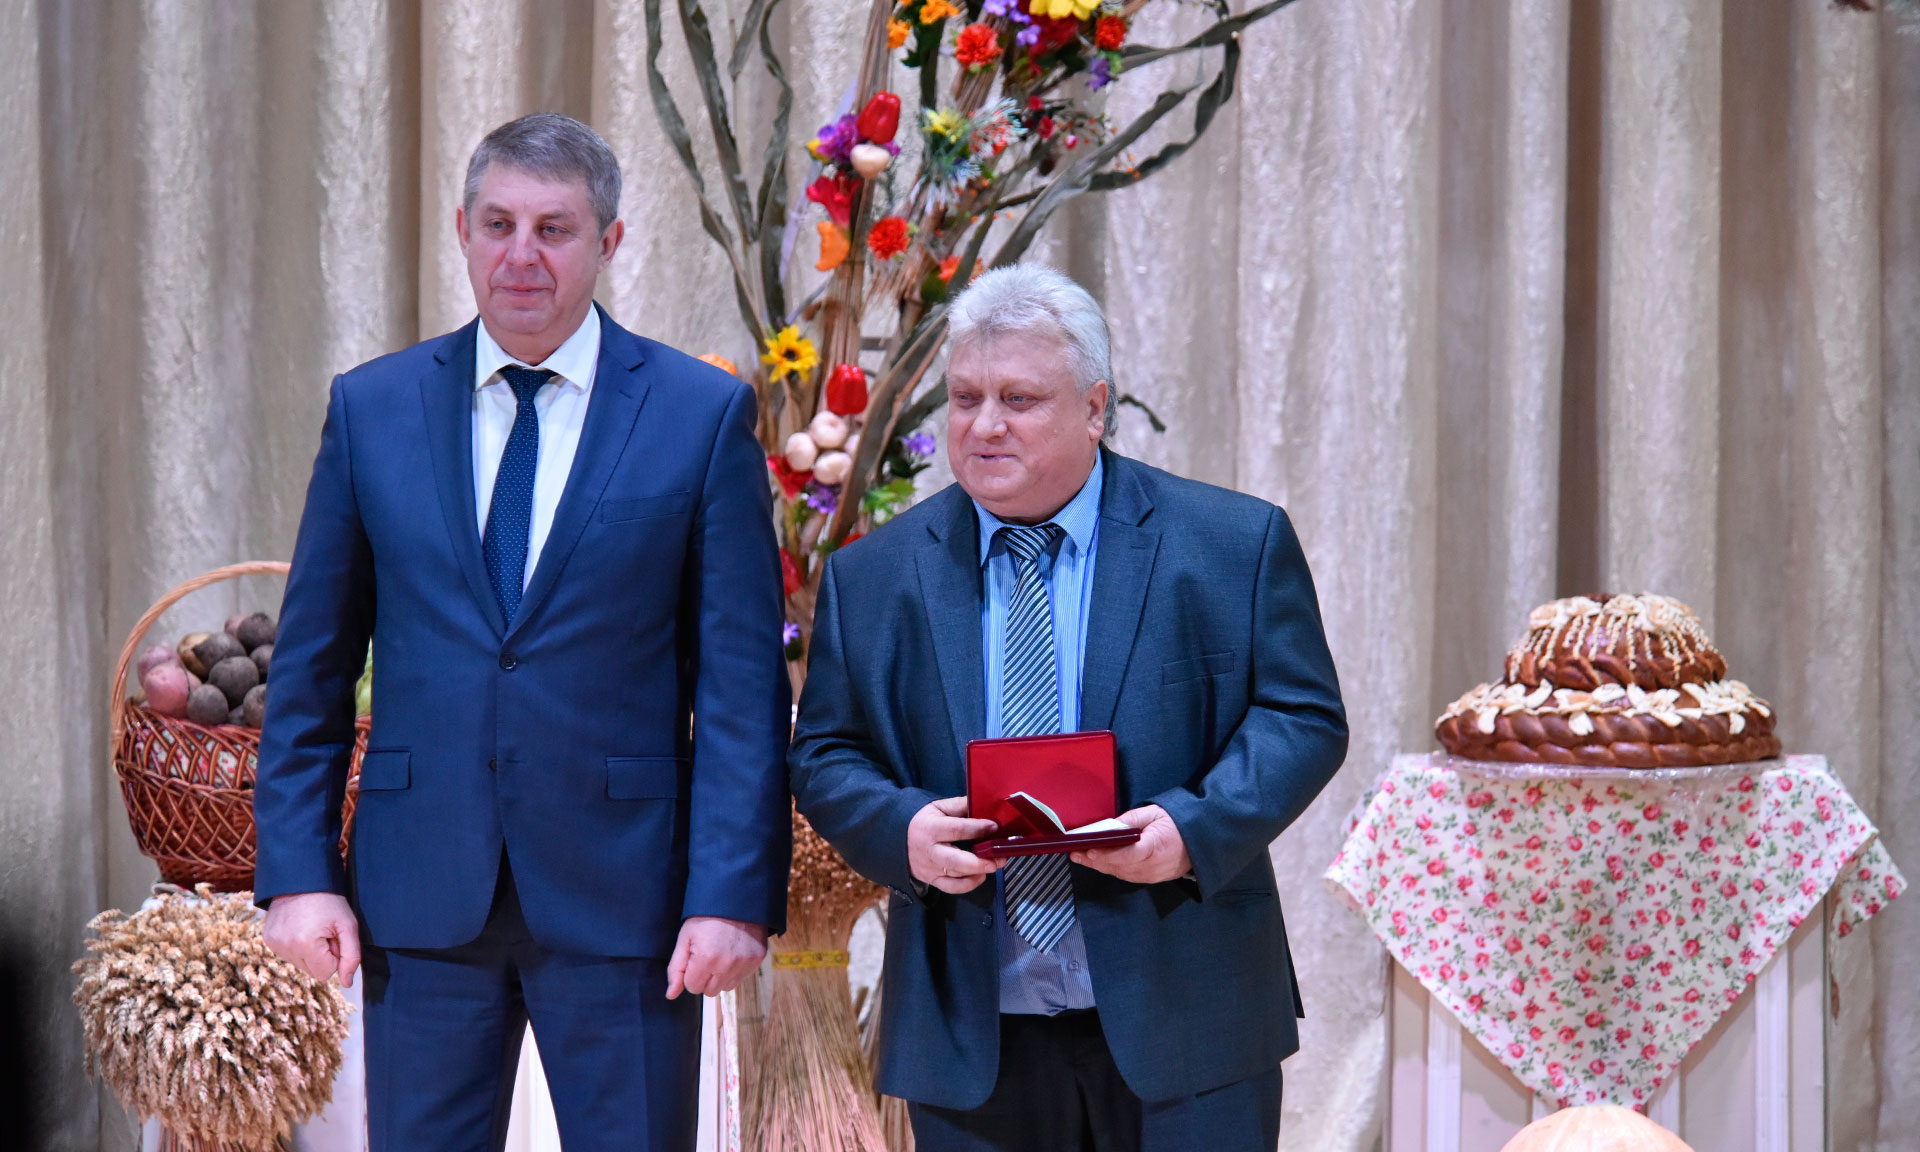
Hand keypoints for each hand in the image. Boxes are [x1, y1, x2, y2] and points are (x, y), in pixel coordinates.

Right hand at [263, 891, 360, 987]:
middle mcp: (285, 947)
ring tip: (312, 927)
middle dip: (322, 955)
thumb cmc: (329, 900)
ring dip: (309, 951)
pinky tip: (300, 927)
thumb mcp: (348, 925)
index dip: (334, 957)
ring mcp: (274, 944)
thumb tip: (347, 982)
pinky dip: (296, 945)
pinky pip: (288, 954)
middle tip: (324, 931)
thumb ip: (351, 956)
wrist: (302, 878)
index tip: (333, 937)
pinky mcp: (268, 939)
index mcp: (306, 945)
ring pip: (300, 964)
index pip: (326, 974)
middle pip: (312, 971)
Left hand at [666, 916, 767, 998]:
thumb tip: (670, 995)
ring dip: (720, 976)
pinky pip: (741, 978)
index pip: (692, 987)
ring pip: (725, 987)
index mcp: (706, 959)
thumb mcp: (685, 938)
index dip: (691, 973)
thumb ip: (676, 968)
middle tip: (707, 955)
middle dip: (705, 977)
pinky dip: (734, 970)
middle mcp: (727, 965)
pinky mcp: (757, 960)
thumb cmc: (707, 917)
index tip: (695, 956)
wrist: (736, 899)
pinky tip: (732, 953)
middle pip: (709, 991)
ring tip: (721, 953)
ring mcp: (744, 964)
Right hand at [908, 796, 1000, 893]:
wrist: (897, 839)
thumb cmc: (923, 821)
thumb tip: (985, 804)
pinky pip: (951, 888)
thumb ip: (961, 806)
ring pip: (956, 876)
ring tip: (995, 864)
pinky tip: (980, 876)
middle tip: (999, 858)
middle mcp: (930, 851)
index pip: (957, 829)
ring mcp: (930, 868)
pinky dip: (968, 885)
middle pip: (956, 860)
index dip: (977, 828)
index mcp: (931, 828)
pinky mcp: (932, 880)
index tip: (995, 826)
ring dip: (979, 872)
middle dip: (981, 861)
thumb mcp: (938, 807)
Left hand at [1071, 804, 1190, 884]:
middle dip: (1095, 860)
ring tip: (1081, 857)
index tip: (1091, 850)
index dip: (1108, 854)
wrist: (1200, 841)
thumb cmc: (1178, 824)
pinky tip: (1098, 862)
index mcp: (1157, 846)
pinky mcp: (1150, 879)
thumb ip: (1130, 820)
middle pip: (1119, 866)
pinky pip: (1126, 875)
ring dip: (1099, 866)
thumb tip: (1108, 827)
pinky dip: (1111, 868)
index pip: (1129, 854)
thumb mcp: (1154, 813)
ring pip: (1119, 873)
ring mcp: (1152, 875)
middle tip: (1076, 852)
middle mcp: (1153, 866)